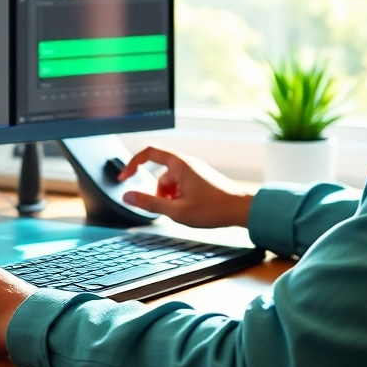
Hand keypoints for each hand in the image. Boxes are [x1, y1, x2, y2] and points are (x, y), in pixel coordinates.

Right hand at [118, 147, 255, 228]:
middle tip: (171, 211)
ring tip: (186, 213)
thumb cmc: (213, 208)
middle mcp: (186, 163)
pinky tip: (192, 211)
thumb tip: (128, 196)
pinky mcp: (201, 179)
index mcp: (179, 164)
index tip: (124, 178)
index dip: (132, 164)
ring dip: (171, 199)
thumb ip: (149, 203)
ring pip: (171, 184)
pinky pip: (182, 186)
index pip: (148, 153)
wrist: (242, 209)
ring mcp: (195, 171)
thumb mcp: (176, 210)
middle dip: (160, 195)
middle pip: (160, 176)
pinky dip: (180, 198)